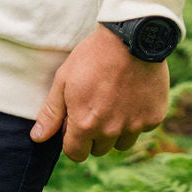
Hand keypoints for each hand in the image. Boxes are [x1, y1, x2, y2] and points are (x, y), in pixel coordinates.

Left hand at [30, 25, 169, 162]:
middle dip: (94, 134)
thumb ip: (51, 113)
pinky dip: (136, 115)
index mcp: (86, 125)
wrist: (130, 37)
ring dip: (116, 129)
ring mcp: (135, 126)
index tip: (75, 122)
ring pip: (122, 142)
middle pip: (99, 149)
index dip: (72, 139)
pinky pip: (142, 127)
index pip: (76, 154)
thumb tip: (37, 138)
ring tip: (114, 100)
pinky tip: (132, 92)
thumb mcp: (64, 80)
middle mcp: (111, 131)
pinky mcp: (154, 117)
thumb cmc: (92, 56)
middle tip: (95, 105)